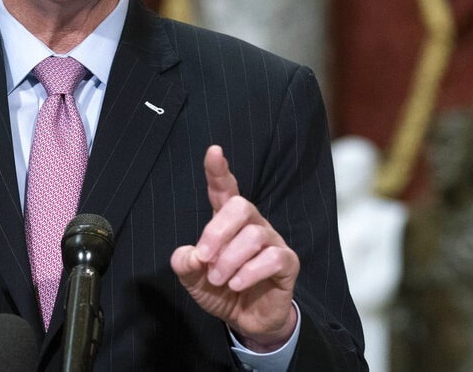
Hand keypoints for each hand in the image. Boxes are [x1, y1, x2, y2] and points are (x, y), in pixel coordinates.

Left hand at [170, 145, 299, 350]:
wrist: (247, 320)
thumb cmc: (222, 290)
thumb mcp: (194, 278)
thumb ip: (185, 264)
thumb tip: (190, 256)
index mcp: (228, 221)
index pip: (225, 189)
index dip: (219, 170)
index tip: (214, 152)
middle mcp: (252, 224)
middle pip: (241, 206)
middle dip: (216, 231)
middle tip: (204, 258)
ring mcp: (272, 242)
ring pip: (253, 235)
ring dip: (229, 260)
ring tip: (219, 279)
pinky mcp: (287, 263)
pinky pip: (272, 258)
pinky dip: (249, 272)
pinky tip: (237, 283)